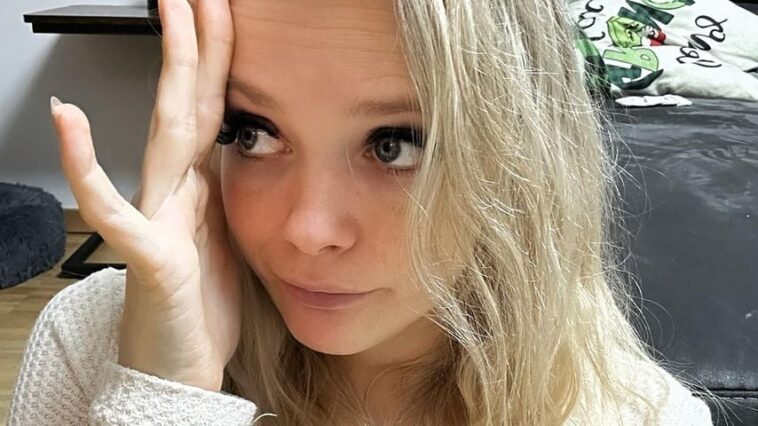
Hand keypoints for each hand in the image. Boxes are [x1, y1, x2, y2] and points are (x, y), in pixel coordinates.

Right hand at [50, 0, 238, 391]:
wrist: (182, 364)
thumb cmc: (200, 301)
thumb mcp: (226, 229)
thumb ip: (223, 183)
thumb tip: (237, 143)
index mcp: (201, 185)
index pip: (216, 106)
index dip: (225, 56)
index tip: (232, 9)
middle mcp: (176, 190)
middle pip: (193, 102)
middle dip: (200, 41)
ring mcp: (158, 216)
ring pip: (164, 134)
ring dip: (169, 73)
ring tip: (167, 15)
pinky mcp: (146, 255)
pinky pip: (111, 208)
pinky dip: (87, 166)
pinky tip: (69, 120)